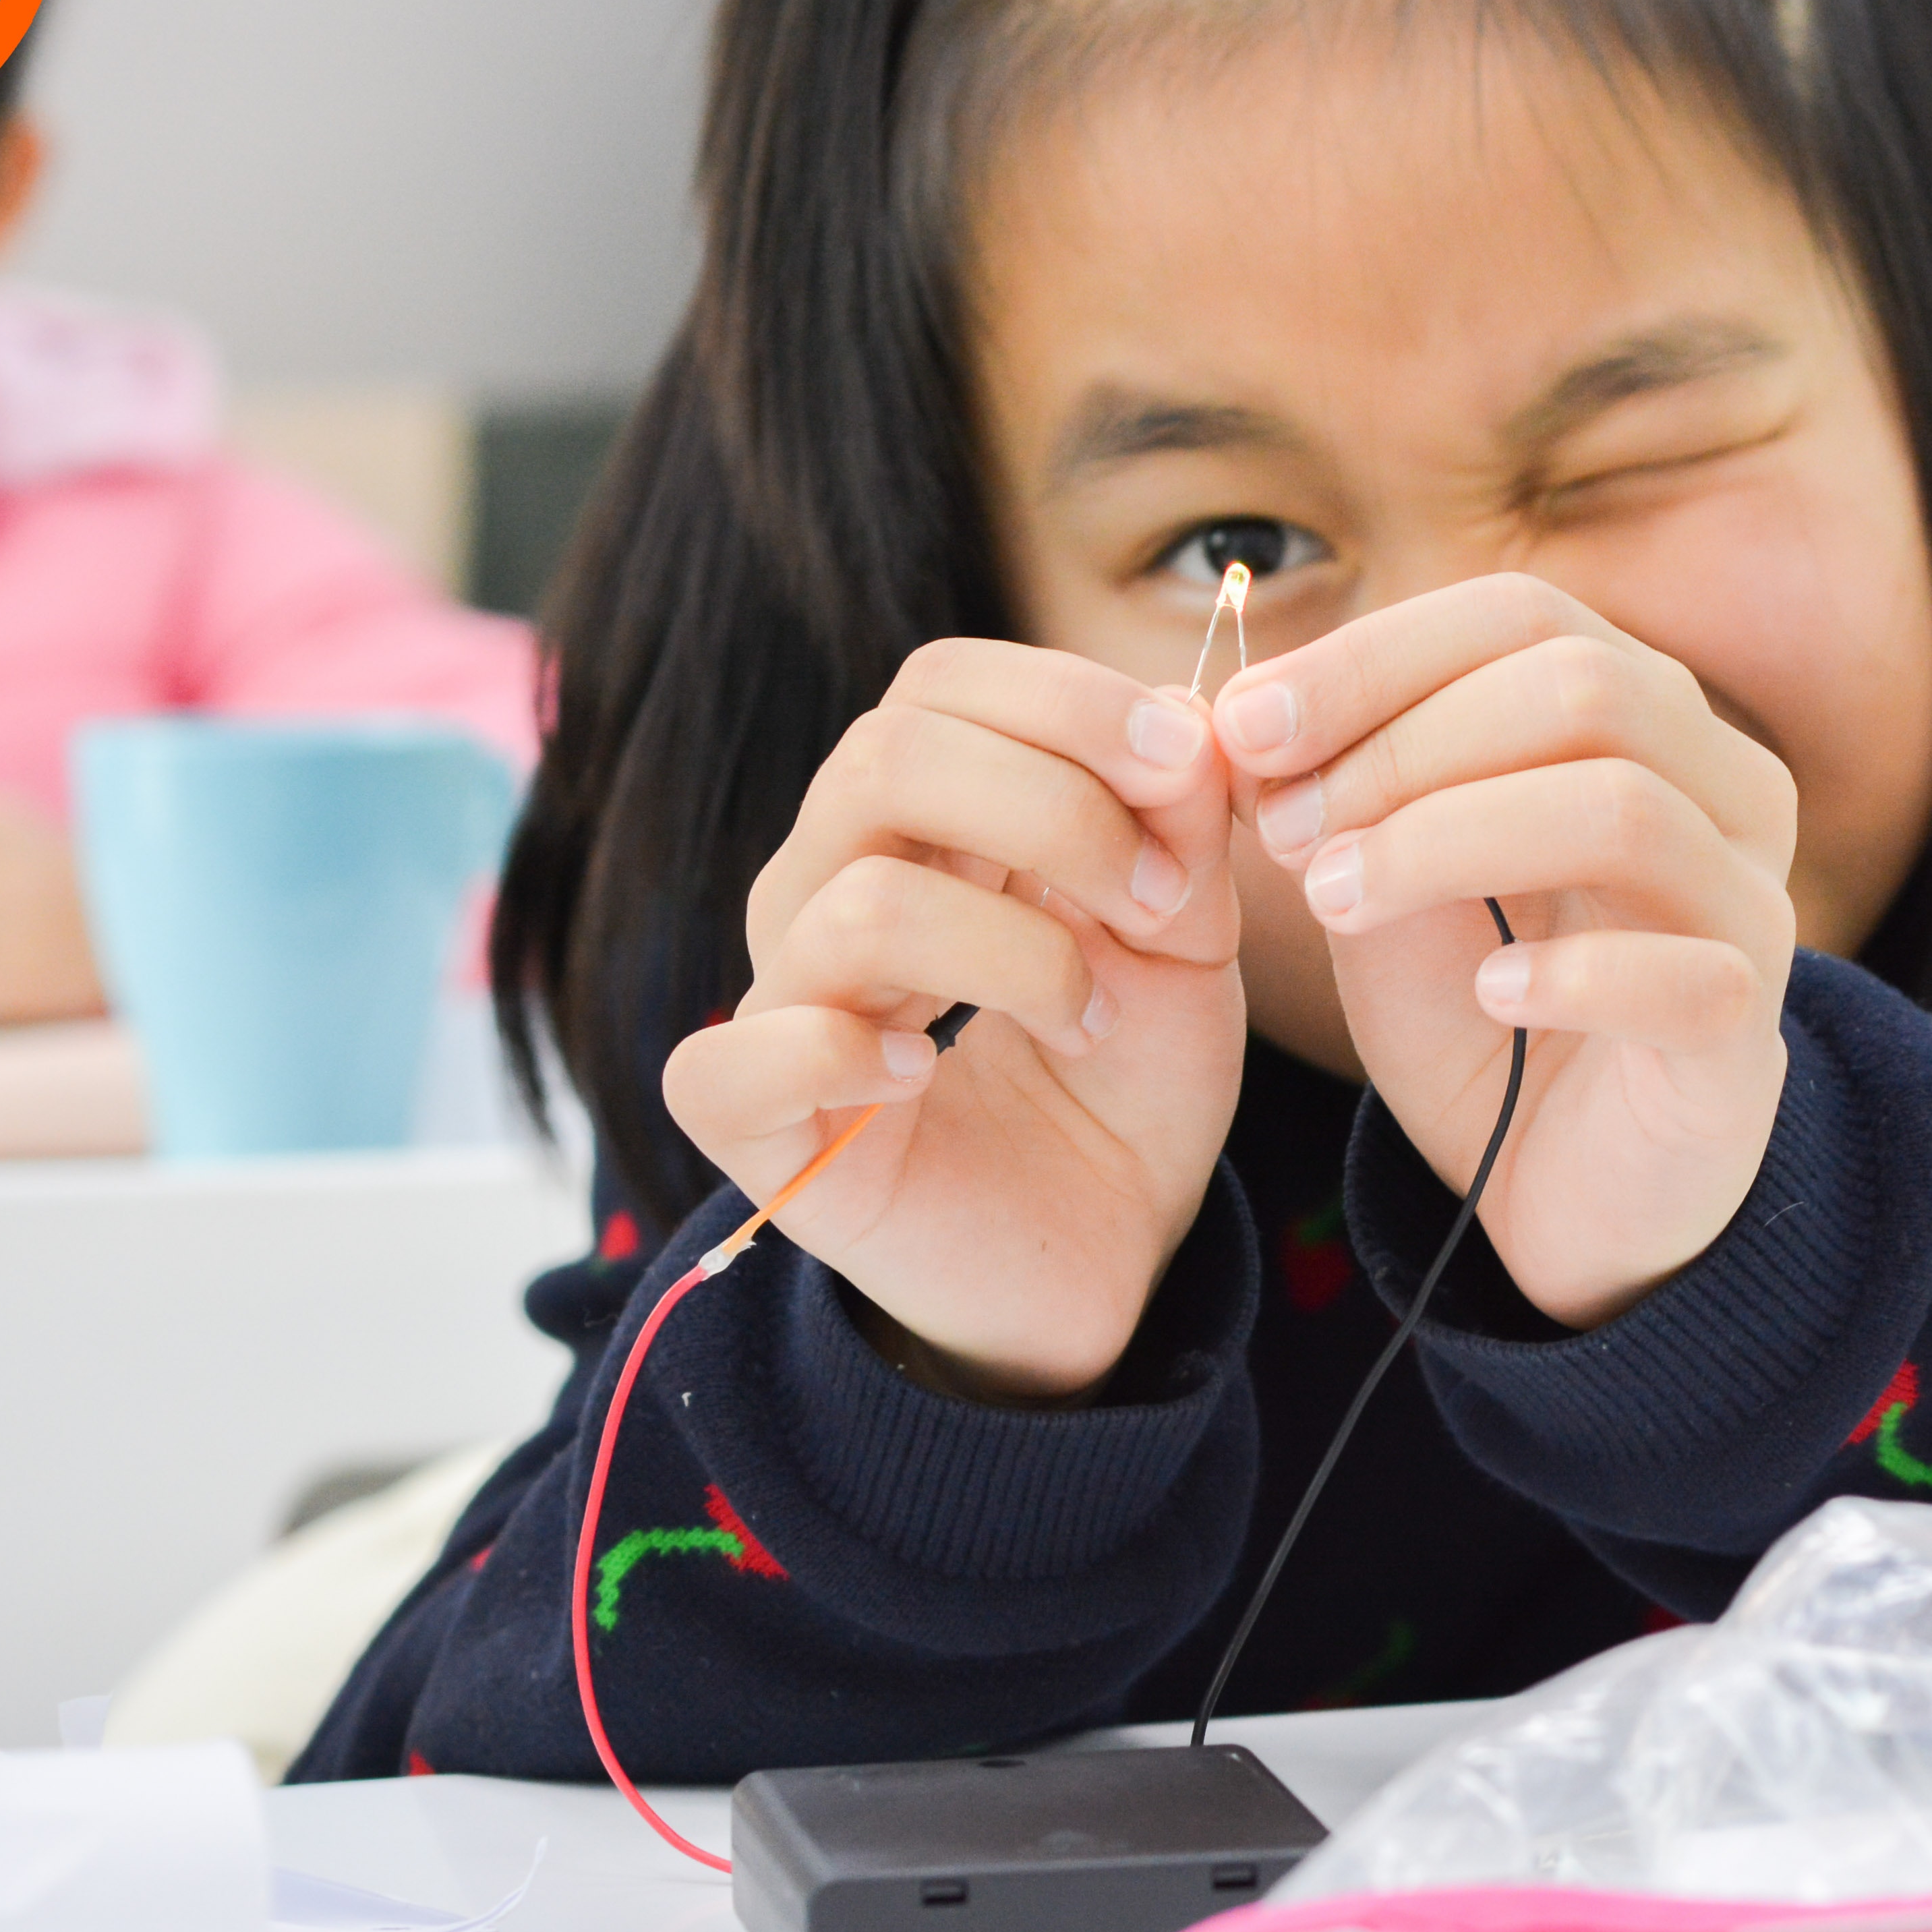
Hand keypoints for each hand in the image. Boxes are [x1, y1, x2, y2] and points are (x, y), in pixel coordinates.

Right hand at [661, 642, 1243, 1401]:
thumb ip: (1181, 824)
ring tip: (1091, 1020)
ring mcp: (780, 1000)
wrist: (1108, 1248)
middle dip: (1057, 810)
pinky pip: (741, 1057)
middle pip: (888, 756)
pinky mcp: (753, 1125)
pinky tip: (925, 1080)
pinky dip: (848, 1057)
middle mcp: (827, 884)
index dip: (1068, 700)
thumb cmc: (1126, 1074)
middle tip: (1159, 904)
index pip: (941, 683)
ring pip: (862, 905)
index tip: (1190, 765)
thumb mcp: (1187, 934)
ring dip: (1018, 953)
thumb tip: (1180, 716)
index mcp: (919, 819)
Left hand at [1214, 575, 1796, 1326]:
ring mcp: (1750, 909)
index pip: (1521, 618)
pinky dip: (1570, 977)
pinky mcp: (1746, 1037)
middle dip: (1404, 745)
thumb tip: (1236, 716)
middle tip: (1285, 829)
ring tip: (1337, 899)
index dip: (1372, 657)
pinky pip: (1684, 976)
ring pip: (1624, 809)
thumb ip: (1339, 794)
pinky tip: (1485, 995)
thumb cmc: (1480, 1003)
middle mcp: (1723, 788)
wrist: (1561, 1182)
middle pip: (1582, 689)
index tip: (1244, 726)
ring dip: (1450, 840)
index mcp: (1643, 716)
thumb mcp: (1389, 879)